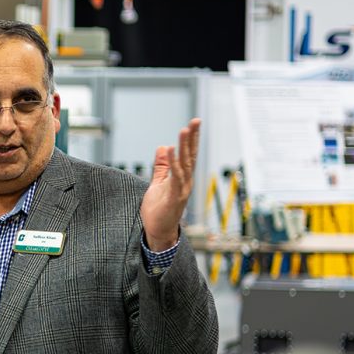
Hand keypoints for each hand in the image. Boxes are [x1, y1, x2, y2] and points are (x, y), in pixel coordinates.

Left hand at [141, 118, 200, 251]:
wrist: (159, 232)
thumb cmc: (159, 209)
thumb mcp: (158, 183)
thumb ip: (161, 166)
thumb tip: (162, 147)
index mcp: (182, 177)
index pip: (188, 155)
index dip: (192, 139)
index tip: (194, 123)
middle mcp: (185, 182)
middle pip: (190, 156)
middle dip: (192, 139)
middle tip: (195, 122)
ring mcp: (181, 190)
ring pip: (184, 165)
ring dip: (184, 147)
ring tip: (184, 131)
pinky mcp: (174, 197)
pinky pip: (175, 178)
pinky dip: (173, 163)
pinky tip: (170, 150)